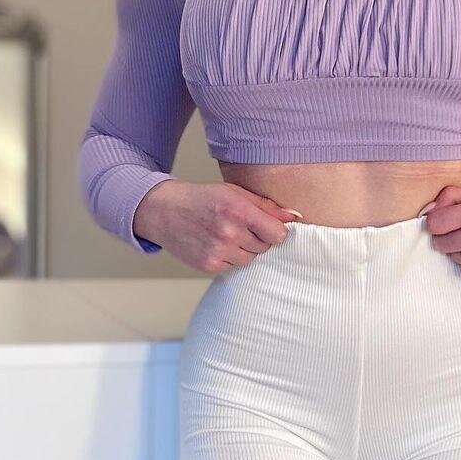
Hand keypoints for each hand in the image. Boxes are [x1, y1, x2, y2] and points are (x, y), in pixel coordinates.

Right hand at [132, 180, 300, 273]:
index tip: (267, 226)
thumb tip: (295, 216)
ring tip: (226, 234)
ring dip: (244, 249)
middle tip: (239, 226)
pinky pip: (233, 266)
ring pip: (250, 259)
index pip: (277, 234)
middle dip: (257, 238)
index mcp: (238, 209)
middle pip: (265, 247)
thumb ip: (266, 206)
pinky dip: (228, 257)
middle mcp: (229, 232)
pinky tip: (215, 243)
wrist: (165, 212)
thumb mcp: (234, 193)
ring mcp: (218, 251)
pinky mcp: (209, 265)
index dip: (274, 231)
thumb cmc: (203, 199)